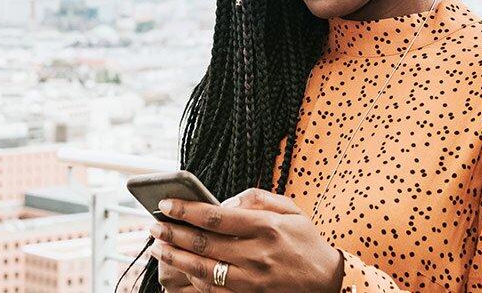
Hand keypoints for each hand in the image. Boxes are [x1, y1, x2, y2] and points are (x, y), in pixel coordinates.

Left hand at [148, 188, 344, 291]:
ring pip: (203, 269)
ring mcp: (252, 280)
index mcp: (266, 227)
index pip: (215, 217)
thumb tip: (221, 202)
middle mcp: (257, 254)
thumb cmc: (305, 240)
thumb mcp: (290, 209)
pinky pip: (213, 290)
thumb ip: (255, 198)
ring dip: (175, 257)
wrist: (328, 281)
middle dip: (173, 233)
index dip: (186, 210)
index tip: (166, 203)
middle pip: (204, 243)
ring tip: (157, 246)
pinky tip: (179, 267)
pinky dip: (192, 279)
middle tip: (153, 225)